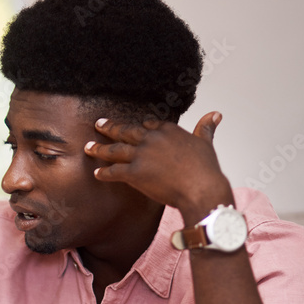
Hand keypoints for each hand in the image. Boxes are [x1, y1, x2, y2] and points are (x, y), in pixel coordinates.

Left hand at [84, 112, 234, 224]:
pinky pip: (114, 171)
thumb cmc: (205, 169)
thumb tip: (215, 114)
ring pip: (115, 149)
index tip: (131, 126)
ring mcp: (141, 155)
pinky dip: (104, 173)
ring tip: (88, 146)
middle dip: (110, 128)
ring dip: (100, 148)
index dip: (139, 126)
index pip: (148, 124)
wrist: (201, 188)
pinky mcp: (135, 173)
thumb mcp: (205, 143)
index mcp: (168, 130)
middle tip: (98, 124)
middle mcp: (152, 139)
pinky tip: (96, 173)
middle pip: (126, 131)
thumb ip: (205, 128)